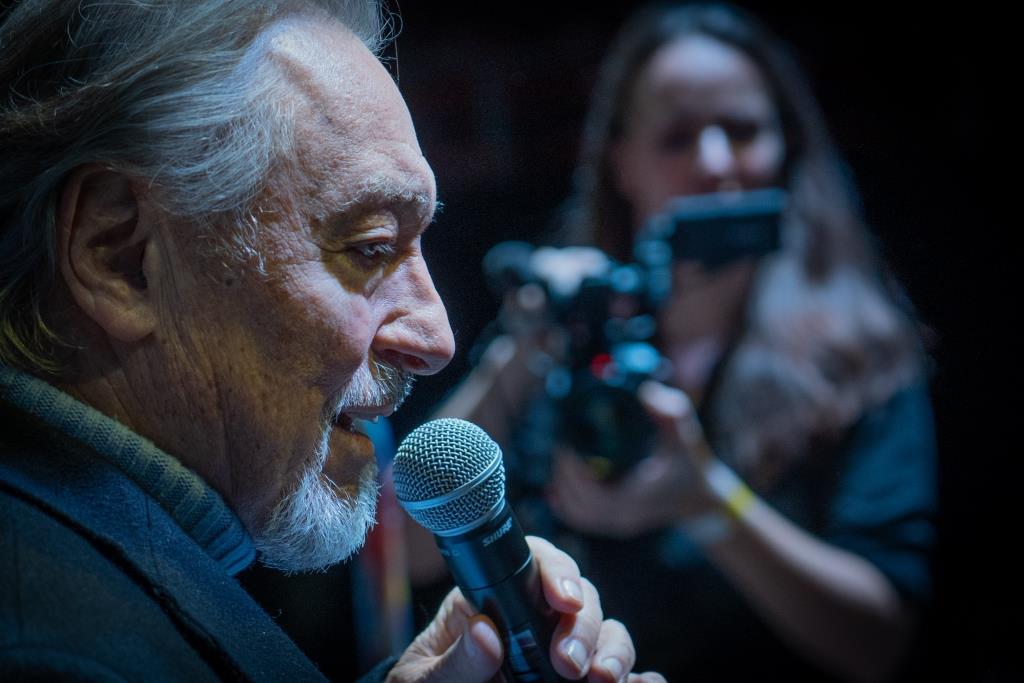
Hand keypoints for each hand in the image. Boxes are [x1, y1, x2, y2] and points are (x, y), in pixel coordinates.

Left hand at [386, 536, 665, 682]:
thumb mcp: (423, 679)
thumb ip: (453, 663)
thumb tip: (485, 633)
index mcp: (495, 601)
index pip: (535, 564)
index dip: (557, 572)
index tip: (562, 600)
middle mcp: (536, 619)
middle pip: (581, 598)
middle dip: (584, 625)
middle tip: (569, 664)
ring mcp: (561, 649)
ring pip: (608, 633)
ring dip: (613, 651)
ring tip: (602, 680)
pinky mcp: (581, 679)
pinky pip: (625, 673)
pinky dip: (640, 678)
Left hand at [547, 382, 719, 536]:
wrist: (703, 500)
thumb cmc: (692, 466)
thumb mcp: (684, 436)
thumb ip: (669, 413)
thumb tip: (645, 392)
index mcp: (636, 498)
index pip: (591, 493)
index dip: (571, 471)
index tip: (565, 443)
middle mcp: (624, 516)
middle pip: (577, 504)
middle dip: (562, 475)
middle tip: (560, 446)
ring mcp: (618, 522)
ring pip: (575, 514)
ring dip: (561, 488)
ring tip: (559, 460)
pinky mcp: (615, 522)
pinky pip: (582, 518)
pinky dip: (565, 503)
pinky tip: (554, 486)